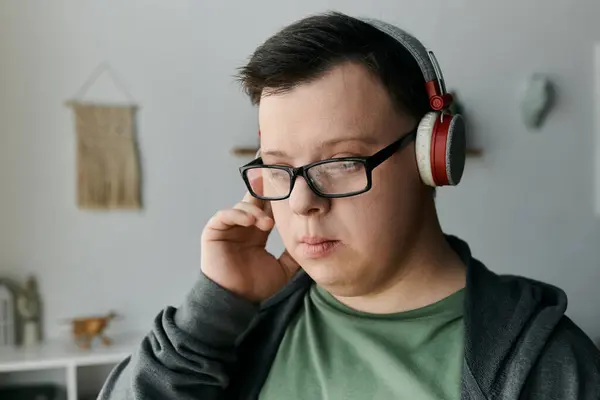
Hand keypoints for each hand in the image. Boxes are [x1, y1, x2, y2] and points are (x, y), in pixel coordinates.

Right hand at [200, 178, 299, 302]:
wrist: (236, 300)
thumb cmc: (256, 287)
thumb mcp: (283, 269)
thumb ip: (293, 255)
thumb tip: (311, 244)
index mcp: (258, 231)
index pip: (268, 209)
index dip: (277, 200)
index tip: (291, 194)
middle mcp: (244, 226)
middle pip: (254, 201)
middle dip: (265, 194)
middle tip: (278, 191)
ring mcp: (229, 227)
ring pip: (242, 206)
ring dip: (255, 211)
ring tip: (267, 224)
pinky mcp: (214, 231)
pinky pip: (224, 215)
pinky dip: (237, 215)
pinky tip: (250, 222)